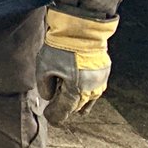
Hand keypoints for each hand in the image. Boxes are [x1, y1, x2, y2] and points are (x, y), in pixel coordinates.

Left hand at [36, 9, 118, 125]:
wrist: (81, 31)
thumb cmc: (61, 49)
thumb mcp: (44, 67)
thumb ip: (45, 86)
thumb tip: (48, 96)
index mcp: (76, 92)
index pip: (64, 111)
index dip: (55, 115)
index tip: (48, 117)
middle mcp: (91, 91)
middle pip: (76, 106)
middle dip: (65, 106)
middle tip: (54, 105)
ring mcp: (100, 82)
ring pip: (87, 99)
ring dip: (77, 99)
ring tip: (70, 100)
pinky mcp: (103, 72)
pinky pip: (94, 88)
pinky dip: (85, 89)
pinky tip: (78, 85)